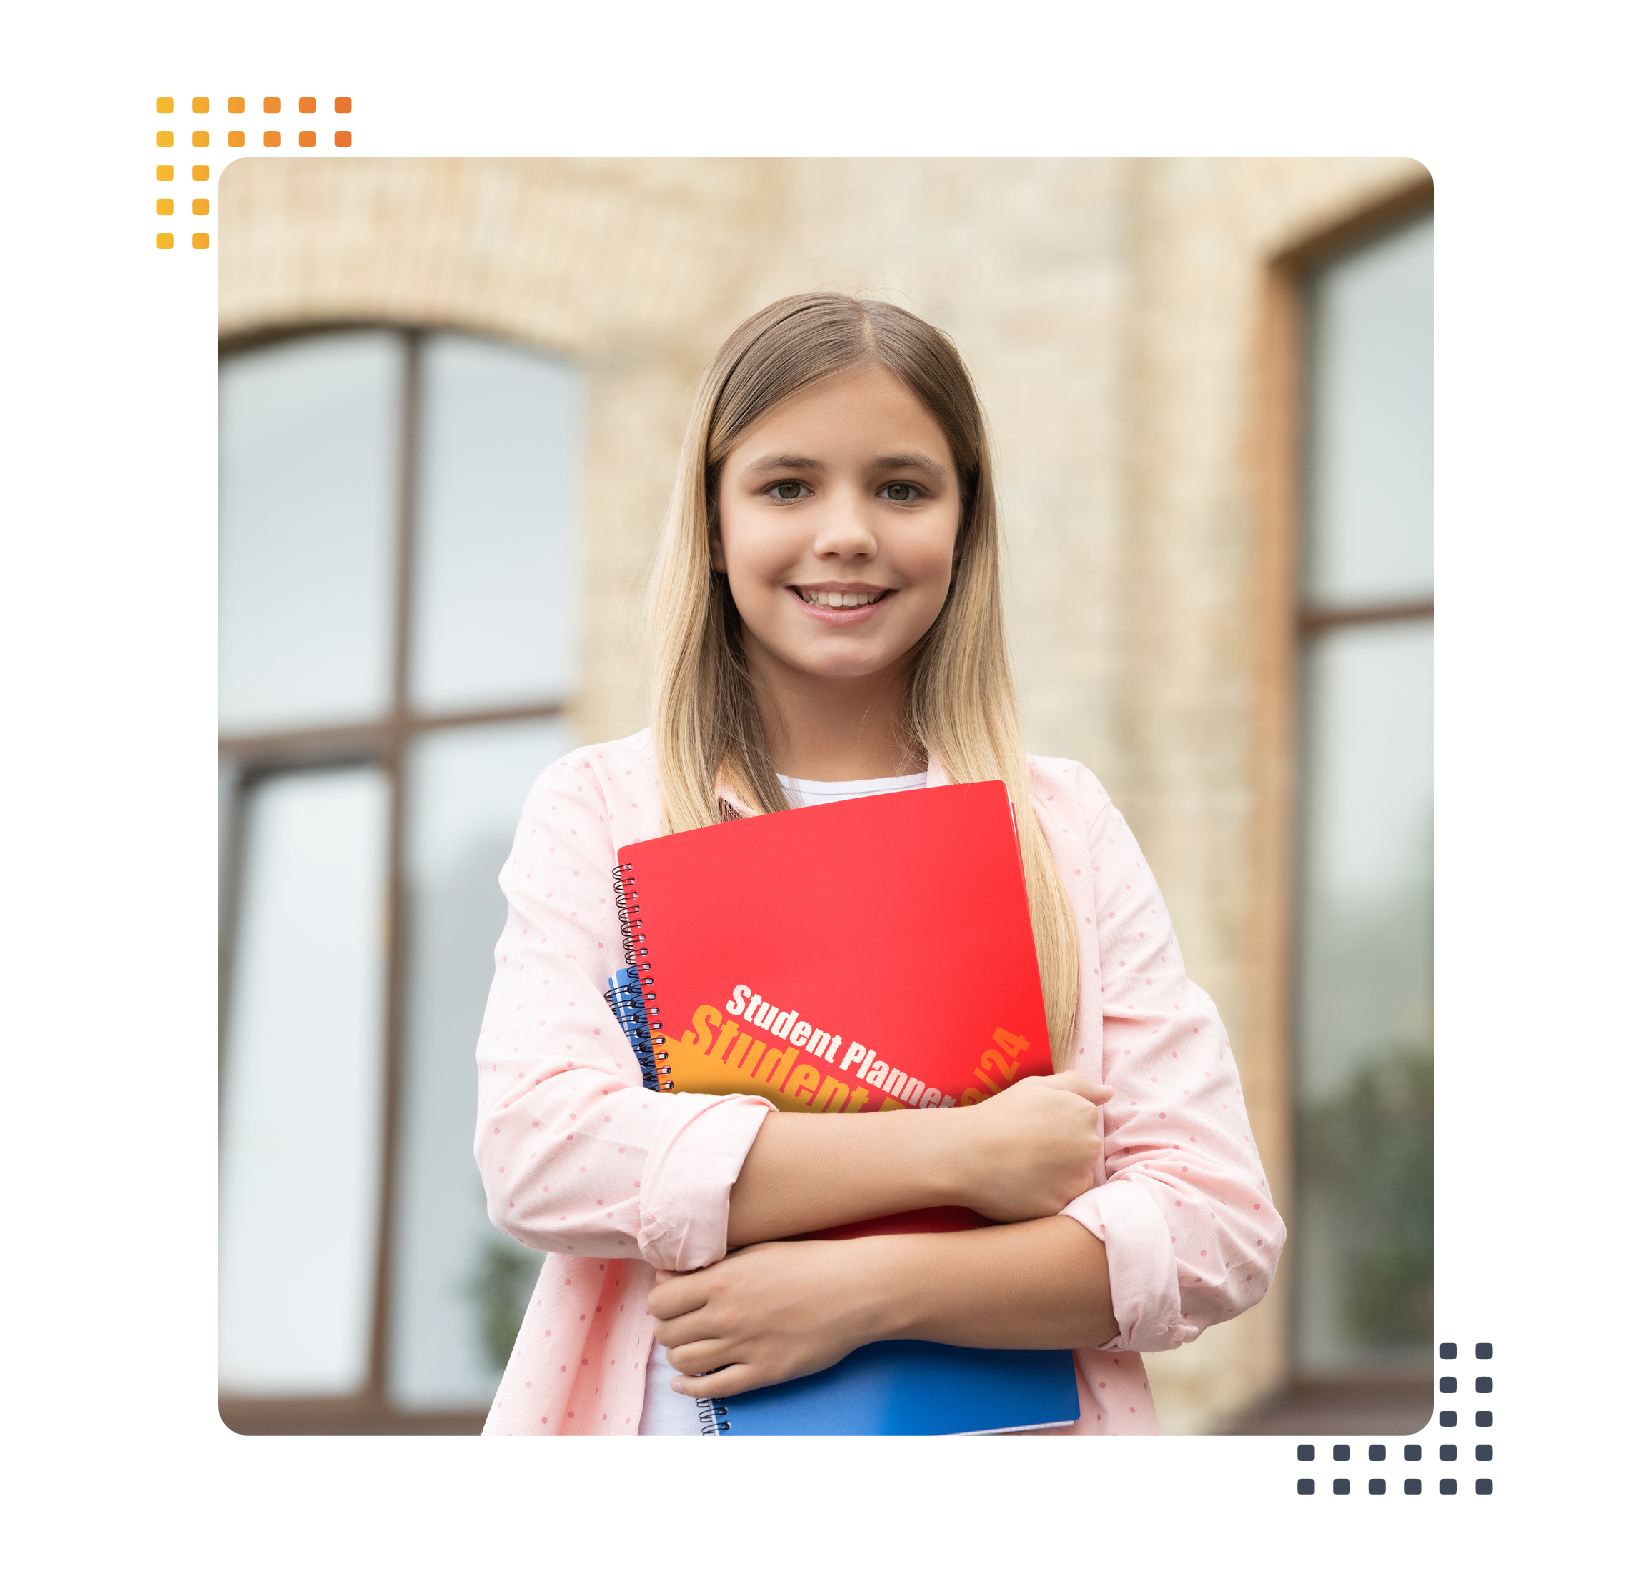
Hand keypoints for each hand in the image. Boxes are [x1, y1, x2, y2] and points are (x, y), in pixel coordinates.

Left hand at [649, 1240, 883, 1397]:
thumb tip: (667, 1277)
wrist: (856, 1290)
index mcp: (721, 1281)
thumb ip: (711, 1266)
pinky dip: (691, 1388)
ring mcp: (744, 1347)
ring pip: (683, 1362)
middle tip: (680, 1325)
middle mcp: (726, 1315)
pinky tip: (685, 1382)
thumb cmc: (809, 1263)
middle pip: (667, 1333)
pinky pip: (713, 1389)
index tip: (671, 1302)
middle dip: (668, 1329)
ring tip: (690, 1347)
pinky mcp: (763, 1373)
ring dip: (679, 1355)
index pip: (660, 1301)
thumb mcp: (756, 1252)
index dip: (661, 1302)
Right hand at [947, 1071, 1109, 1222]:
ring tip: (1024, 1169)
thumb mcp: (1036, 1085)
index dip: (1058, 1127)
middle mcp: (1089, 1147)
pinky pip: (1060, 1202)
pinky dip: (1046, 1197)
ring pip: (1075, 1180)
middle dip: (1063, 1153)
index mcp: (1085, 1115)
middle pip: (1084, 1153)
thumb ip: (1078, 1084)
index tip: (1035, 1129)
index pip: (1085, 1124)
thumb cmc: (1000, 1114)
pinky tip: (1023, 1186)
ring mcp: (1076, 1179)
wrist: (967, 1152)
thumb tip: (1109, 1093)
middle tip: (1028, 1149)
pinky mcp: (1061, 1206)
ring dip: (1058, 1177)